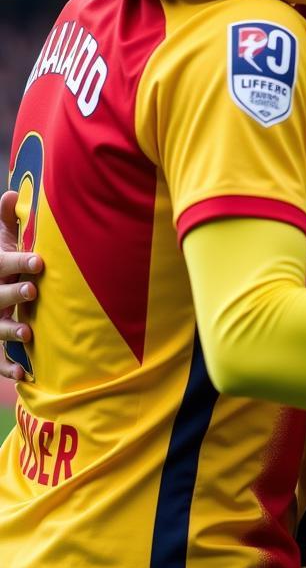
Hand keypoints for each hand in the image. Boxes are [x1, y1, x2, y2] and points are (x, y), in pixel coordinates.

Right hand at [0, 189, 41, 380]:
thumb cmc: (2, 264)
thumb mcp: (2, 242)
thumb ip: (8, 221)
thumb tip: (11, 192)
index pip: (1, 264)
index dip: (18, 262)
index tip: (39, 261)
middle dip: (11, 292)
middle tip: (32, 290)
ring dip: (10, 329)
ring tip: (29, 330)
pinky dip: (9, 368)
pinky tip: (26, 375)